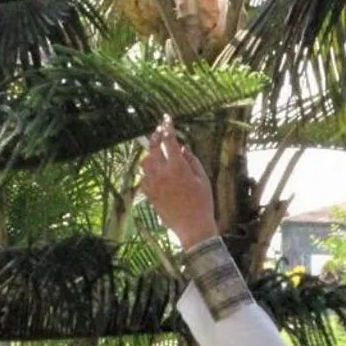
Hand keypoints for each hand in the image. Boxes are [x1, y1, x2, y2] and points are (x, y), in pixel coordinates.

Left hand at [138, 118, 219, 247]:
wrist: (193, 227)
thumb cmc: (203, 202)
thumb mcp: (203, 178)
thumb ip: (192, 159)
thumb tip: (182, 147)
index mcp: (177, 167)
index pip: (169, 140)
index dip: (168, 126)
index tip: (167, 118)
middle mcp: (162, 174)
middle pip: (153, 148)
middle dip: (156, 136)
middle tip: (159, 131)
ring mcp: (153, 185)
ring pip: (145, 162)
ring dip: (150, 153)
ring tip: (158, 152)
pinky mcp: (149, 195)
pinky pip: (143, 177)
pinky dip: (148, 171)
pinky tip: (154, 171)